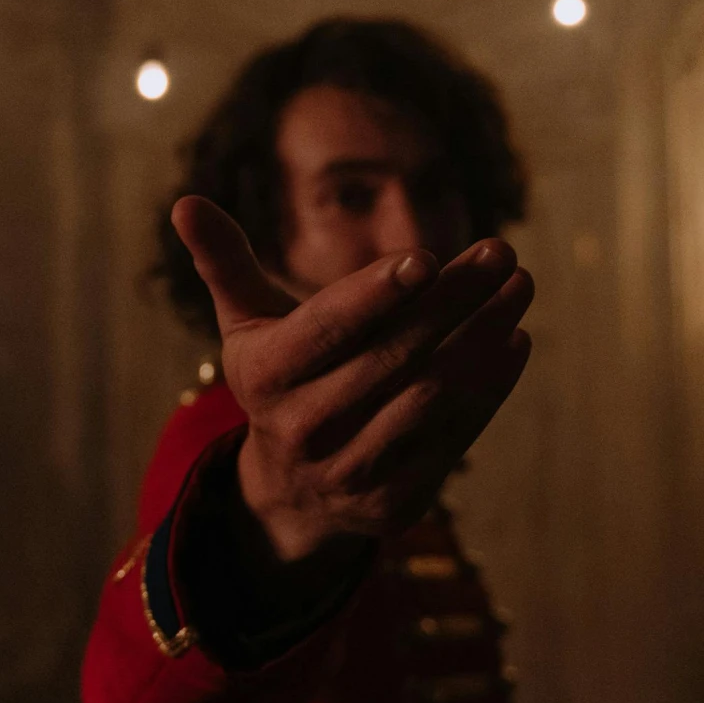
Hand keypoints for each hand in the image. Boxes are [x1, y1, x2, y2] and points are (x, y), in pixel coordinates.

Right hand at [171, 196, 534, 562]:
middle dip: (452, 301)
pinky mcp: (396, 501)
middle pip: (390, 357)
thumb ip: (225, 263)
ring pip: (430, 398)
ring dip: (482, 339)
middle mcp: (303, 430)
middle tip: (501, 252)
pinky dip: (490, 389)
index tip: (425, 256)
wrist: (293, 490)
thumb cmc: (280, 379)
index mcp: (265, 377)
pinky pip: (454, 438)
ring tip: (519, 287)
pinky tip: (514, 340)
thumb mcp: (246, 325)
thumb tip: (184, 201)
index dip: (374, 295)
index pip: (325, 330)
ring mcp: (351, 470)